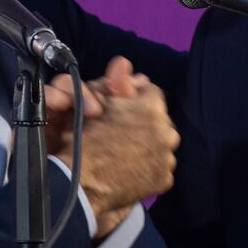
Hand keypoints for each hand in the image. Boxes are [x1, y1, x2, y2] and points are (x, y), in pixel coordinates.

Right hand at [55, 58, 177, 238]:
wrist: (80, 185)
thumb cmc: (85, 140)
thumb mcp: (98, 105)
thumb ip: (116, 82)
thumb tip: (123, 62)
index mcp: (152, 108)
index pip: (151, 92)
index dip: (134, 98)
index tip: (121, 107)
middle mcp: (167, 132)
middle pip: (159, 119)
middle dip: (143, 122)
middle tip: (121, 130)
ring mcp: (167, 158)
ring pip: (160, 143)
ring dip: (147, 144)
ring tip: (124, 151)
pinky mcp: (164, 179)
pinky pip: (159, 166)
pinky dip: (148, 166)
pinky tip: (129, 168)